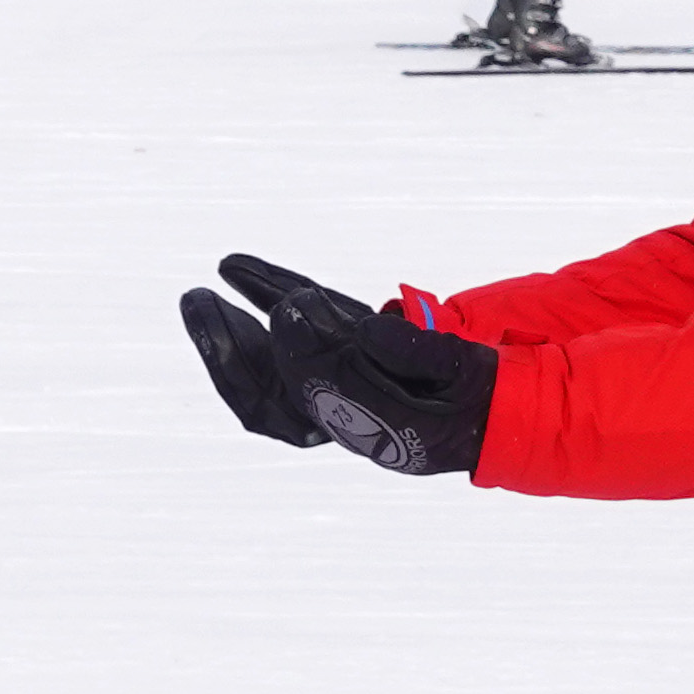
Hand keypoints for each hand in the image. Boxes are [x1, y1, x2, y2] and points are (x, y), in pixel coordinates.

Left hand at [200, 253, 496, 478]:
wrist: (498, 399)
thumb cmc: (476, 395)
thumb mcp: (452, 374)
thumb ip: (409, 352)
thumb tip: (356, 329)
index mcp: (352, 424)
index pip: (296, 398)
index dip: (284, 355)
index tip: (288, 307)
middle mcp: (334, 401)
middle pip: (264, 384)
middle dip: (225, 344)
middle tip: (196, 301)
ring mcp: (337, 369)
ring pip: (273, 348)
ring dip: (235, 319)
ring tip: (205, 285)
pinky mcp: (344, 339)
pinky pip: (300, 316)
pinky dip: (270, 290)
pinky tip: (239, 268)